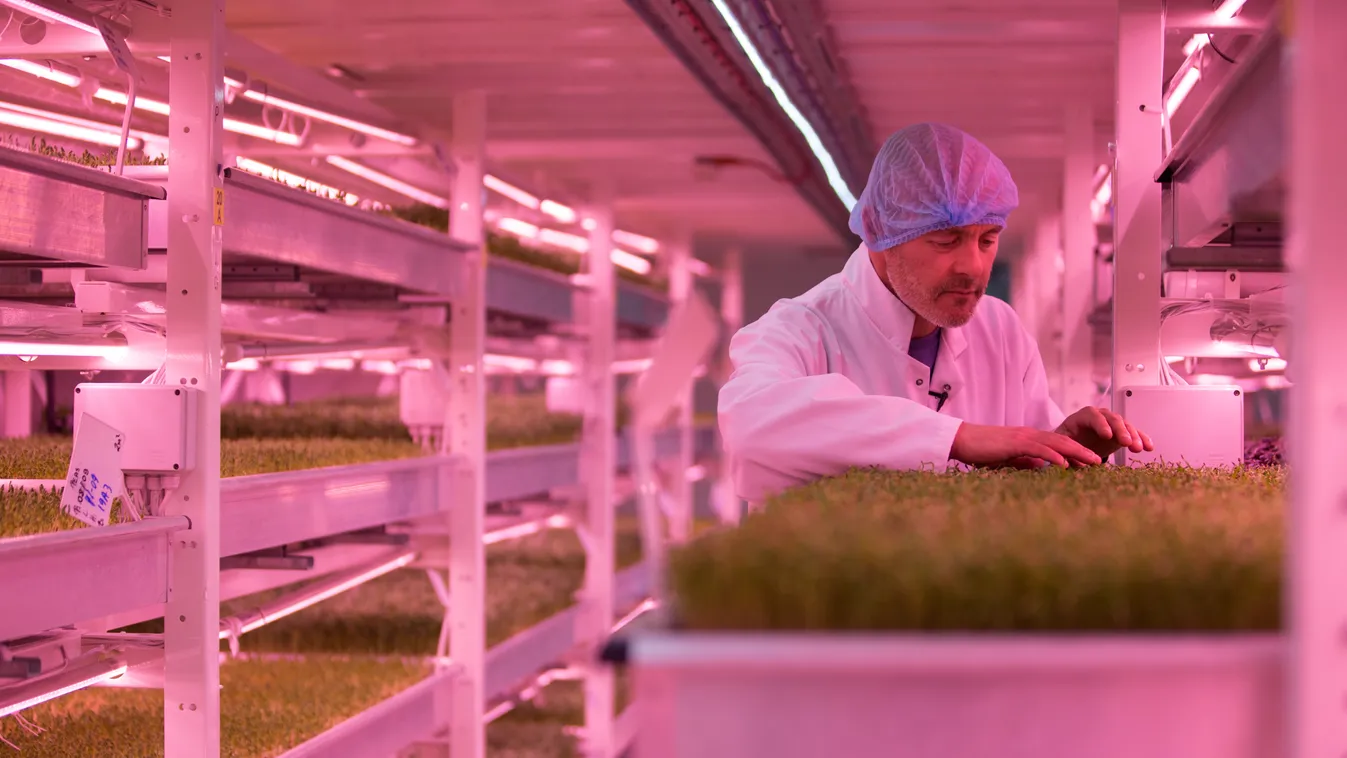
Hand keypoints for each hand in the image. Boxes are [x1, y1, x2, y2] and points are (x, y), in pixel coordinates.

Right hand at [950, 423, 1102, 469]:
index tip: (1090, 465)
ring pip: (1057, 443)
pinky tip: (1066, 464)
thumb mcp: (1007, 459)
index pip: (1058, 446)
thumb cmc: (981, 451)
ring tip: (1094, 461)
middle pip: (1063, 441)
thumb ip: (1023, 461)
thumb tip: (1040, 468)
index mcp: (1029, 439)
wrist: (962, 440)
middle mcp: (1030, 435)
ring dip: (1077, 452)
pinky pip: (1039, 449)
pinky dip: (1054, 456)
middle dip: (1084, 451)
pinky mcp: (1015, 443)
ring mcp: (1024, 437)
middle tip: (1101, 462)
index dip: (1076, 454)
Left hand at [1055, 406, 1152, 459]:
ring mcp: (1113, 424)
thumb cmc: (1067, 440)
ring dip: (1133, 436)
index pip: (1093, 416)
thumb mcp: (1061, 443)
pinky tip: (1149, 447)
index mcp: (1083, 416)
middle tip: (1127, 442)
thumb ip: (1064, 449)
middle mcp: (1100, 417)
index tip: (1107, 436)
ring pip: (1125, 426)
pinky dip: (1142, 439)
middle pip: (1113, 419)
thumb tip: (1068, 462)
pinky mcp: (1122, 433)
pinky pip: (1134, 434)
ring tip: (1138, 448)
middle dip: (1121, 430)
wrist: (1074, 441)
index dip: (1101, 425)